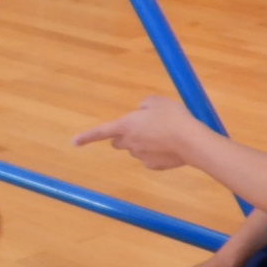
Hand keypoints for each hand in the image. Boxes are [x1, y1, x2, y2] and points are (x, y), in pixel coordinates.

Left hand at [74, 94, 203, 171]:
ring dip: (144, 143)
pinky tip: (171, 147)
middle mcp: (129, 143)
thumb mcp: (157, 101)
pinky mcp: (154, 166)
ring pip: (137, 150)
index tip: (74, 142)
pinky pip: (151, 158)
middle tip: (141, 128)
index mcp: (125, 126)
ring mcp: (140, 156)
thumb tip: (142, 110)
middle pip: (118, 142)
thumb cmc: (173, 117)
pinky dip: (157, 153)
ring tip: (165, 134)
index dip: (86, 136)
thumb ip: (145, 104)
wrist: (192, 141)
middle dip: (124, 137)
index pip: (100, 132)